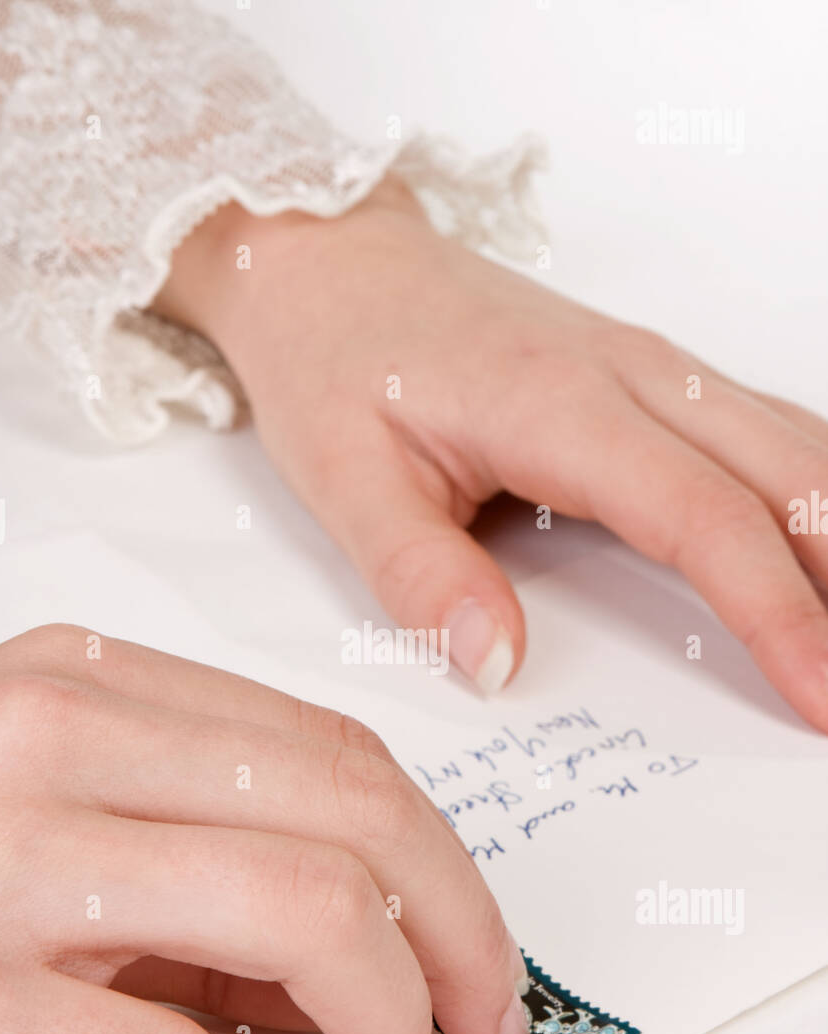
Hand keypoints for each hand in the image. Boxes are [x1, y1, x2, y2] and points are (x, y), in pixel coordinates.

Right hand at [0, 625, 528, 1033]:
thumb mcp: (52, 818)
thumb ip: (197, 856)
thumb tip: (366, 944)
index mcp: (79, 688)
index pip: (338, 752)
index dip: (444, 863)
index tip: (474, 949)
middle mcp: (45, 745)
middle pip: (355, 814)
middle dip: (454, 937)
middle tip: (472, 1023)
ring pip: (308, 909)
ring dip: (379, 1022)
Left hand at [156, 178, 827, 729]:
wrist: (330, 264)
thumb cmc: (336, 359)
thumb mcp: (344, 480)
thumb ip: (421, 577)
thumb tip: (498, 665)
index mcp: (560, 405)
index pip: (703, 520)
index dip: (775, 613)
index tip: (818, 694)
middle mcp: (631, 376)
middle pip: (787, 481)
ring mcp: (653, 368)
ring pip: (798, 450)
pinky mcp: (654, 377)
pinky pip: (770, 431)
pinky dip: (818, 495)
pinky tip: (826, 544)